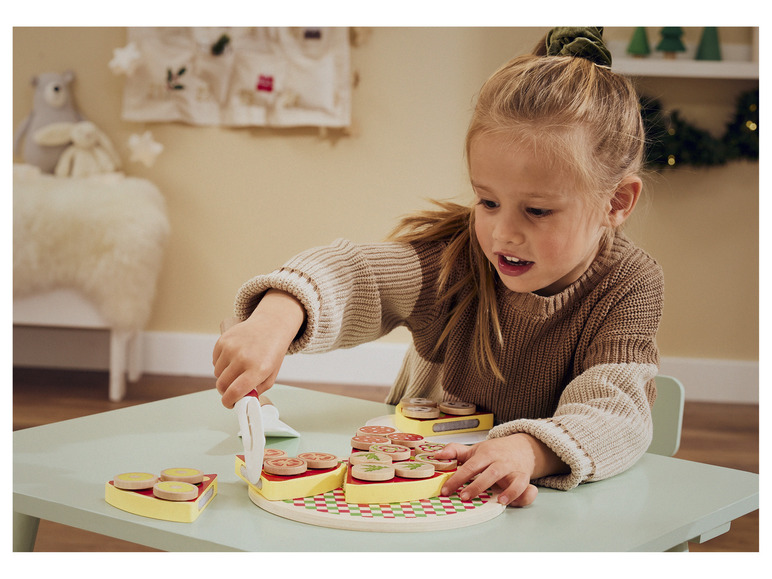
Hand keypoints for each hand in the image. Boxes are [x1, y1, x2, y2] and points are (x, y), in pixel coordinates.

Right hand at [212, 290, 304, 407]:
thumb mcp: (271, 374)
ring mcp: (231, 348)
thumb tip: (242, 400)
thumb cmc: (272, 351)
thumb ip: (257, 390)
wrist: (271, 325)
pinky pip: (215, 361)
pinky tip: (233, 358)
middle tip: (232, 389)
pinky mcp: (223, 340)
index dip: (229, 402)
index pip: (235, 392)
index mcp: (258, 369)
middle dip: (225, 391)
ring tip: (237, 369)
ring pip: (217, 373)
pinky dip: (221, 363)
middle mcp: (243, 358)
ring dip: (224, 376)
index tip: (229, 404)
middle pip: (222, 385)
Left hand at [435, 434, 566, 506]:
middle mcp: (500, 462)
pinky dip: (520, 495)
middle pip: (490, 473)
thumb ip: (456, 451)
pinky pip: (525, 487)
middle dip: (477, 486)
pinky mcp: (523, 478)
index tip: (446, 490)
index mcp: (486, 453)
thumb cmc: (496, 452)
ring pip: (512, 480)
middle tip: (464, 497)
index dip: (457, 479)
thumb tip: (438, 455)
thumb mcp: (475, 449)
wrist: (522, 447)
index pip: (470, 466)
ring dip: (506, 491)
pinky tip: (509, 502)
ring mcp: (513, 470)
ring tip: (497, 501)